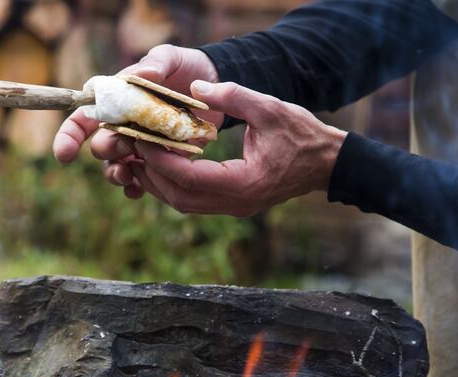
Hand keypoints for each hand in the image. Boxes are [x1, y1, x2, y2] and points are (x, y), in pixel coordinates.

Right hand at [52, 45, 223, 198]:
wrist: (212, 84)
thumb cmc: (184, 67)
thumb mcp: (172, 57)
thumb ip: (157, 62)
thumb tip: (144, 74)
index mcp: (115, 101)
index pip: (82, 118)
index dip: (70, 137)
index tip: (65, 154)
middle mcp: (122, 126)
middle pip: (101, 146)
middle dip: (106, 150)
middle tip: (125, 145)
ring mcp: (139, 146)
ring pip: (116, 167)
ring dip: (116, 174)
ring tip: (127, 176)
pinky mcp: (158, 160)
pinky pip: (140, 181)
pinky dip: (136, 188)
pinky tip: (139, 190)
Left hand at [129, 81, 346, 216]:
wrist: (326, 163)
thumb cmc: (301, 134)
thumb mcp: (270, 108)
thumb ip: (233, 95)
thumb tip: (197, 86)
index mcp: (243, 182)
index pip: (187, 178)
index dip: (159, 159)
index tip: (141, 138)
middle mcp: (235, 203)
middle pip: (178, 197)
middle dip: (151, 174)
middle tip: (131, 148)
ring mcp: (234, 208)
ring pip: (182, 203)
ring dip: (158, 182)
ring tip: (140, 156)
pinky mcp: (232, 205)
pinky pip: (193, 201)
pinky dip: (174, 185)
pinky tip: (163, 163)